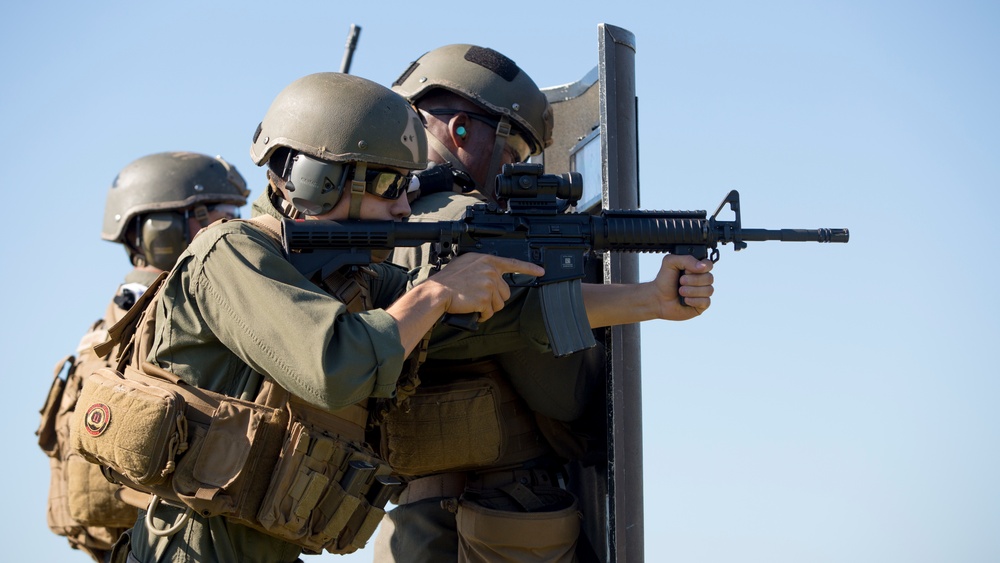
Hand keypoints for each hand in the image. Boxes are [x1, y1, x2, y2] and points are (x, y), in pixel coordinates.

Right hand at [426, 253, 544, 320]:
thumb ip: (482, 267)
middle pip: (505, 291)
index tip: (540, 271)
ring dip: (488, 308)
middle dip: (494, 298)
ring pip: (499, 303)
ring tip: (473, 303)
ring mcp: (489, 284)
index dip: (529, 268)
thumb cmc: (447, 280)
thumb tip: (492, 276)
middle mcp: (490, 270)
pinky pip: (490, 312)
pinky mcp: (486, 298)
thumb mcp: (465, 264)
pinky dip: (482, 315)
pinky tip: (472, 310)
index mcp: (486, 260)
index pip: (513, 263)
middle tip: (478, 298)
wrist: (437, 291)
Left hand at [652, 254, 713, 319]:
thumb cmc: (665, 280)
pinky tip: (685, 300)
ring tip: (680, 291)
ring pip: (708, 290)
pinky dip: (694, 300)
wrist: (657, 298)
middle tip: (680, 281)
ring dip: (692, 291)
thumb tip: (702, 266)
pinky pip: (706, 302)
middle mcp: (702, 280)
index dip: (702, 267)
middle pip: (709, 278)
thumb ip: (686, 259)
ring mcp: (703, 293)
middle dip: (693, 280)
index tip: (689, 270)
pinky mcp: (701, 305)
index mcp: (696, 268)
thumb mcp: (670, 262)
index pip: (709, 265)